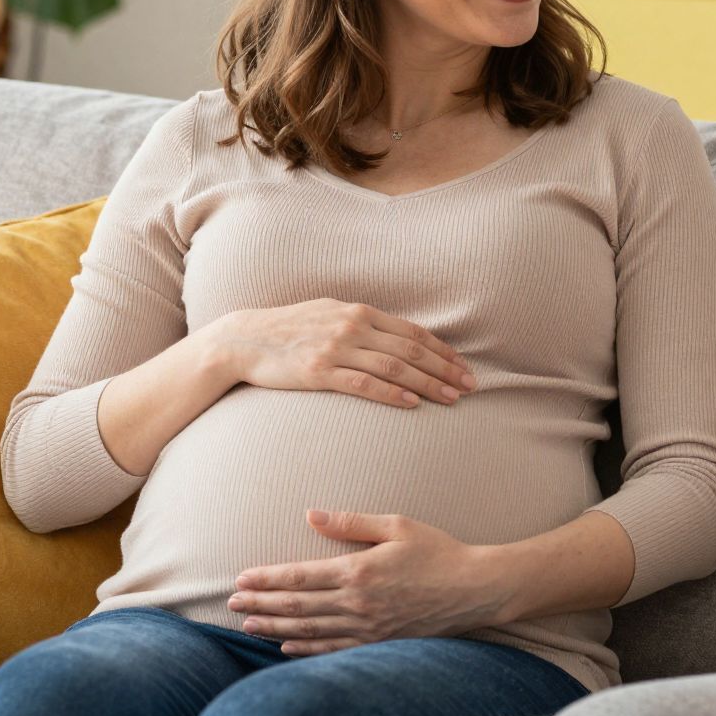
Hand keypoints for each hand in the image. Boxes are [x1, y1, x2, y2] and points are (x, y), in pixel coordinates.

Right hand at [216, 300, 474, 408]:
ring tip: (451, 398)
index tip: (463, 367)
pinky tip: (412, 404)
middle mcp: (353, 326)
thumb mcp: (329, 315)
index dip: (442, 350)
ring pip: (395, 367)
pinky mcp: (320, 371)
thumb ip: (362, 324)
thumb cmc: (290, 329)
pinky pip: (364, 384)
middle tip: (471, 386)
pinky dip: (392, 393)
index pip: (412, 332)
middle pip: (411, 350)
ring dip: (428, 384)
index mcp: (359, 312)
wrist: (244, 339)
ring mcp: (336, 348)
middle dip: (445, 369)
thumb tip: (394, 338)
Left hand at [227, 509, 501, 654]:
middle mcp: (357, 603)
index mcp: (358, 571)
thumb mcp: (396, 525)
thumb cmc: (438, 552)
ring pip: (309, 630)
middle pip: (297, 605)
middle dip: (261, 603)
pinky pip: (333, 649)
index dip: (266, 578)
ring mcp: (367, 628)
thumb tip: (310, 515)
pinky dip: (304, 648)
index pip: (299, 576)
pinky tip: (284, 645)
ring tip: (247, 625)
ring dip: (274, 627)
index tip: (241, 578)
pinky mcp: (378, 644)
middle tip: (231, 603)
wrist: (475, 590)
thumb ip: (350, 523)